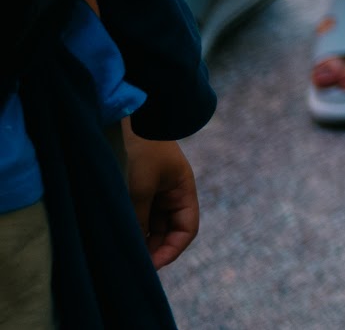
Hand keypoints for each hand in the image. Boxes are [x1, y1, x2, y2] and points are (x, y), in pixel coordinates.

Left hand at [122, 127, 198, 268]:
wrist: (129, 120)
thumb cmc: (141, 151)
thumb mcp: (140, 188)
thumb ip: (140, 220)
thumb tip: (135, 250)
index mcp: (183, 192)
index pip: (186, 229)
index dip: (172, 250)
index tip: (151, 265)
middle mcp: (171, 195)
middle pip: (168, 232)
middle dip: (154, 249)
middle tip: (132, 265)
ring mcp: (153, 193)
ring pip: (151, 226)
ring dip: (140, 240)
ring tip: (122, 253)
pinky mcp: (136, 191)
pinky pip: (137, 217)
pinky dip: (131, 229)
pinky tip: (117, 237)